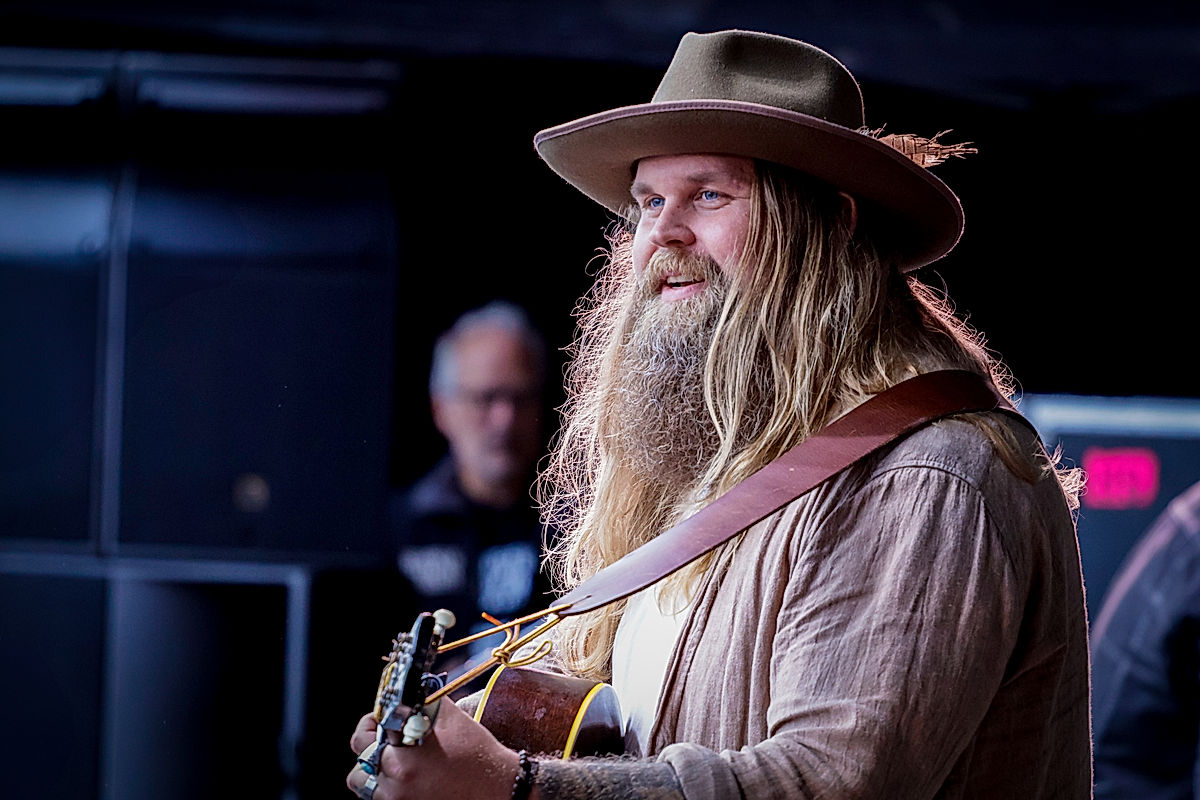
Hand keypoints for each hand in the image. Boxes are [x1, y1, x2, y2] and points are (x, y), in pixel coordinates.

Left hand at [346, 700, 519, 799]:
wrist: (497, 787)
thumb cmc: (476, 753)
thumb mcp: (450, 718)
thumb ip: (421, 701)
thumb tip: (405, 690)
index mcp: (401, 760)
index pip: (362, 740)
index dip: (371, 724)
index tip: (378, 720)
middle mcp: (395, 786)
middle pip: (358, 769)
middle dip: (371, 750)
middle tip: (385, 741)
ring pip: (367, 789)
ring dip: (375, 773)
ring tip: (395, 763)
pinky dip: (389, 788)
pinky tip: (408, 777)